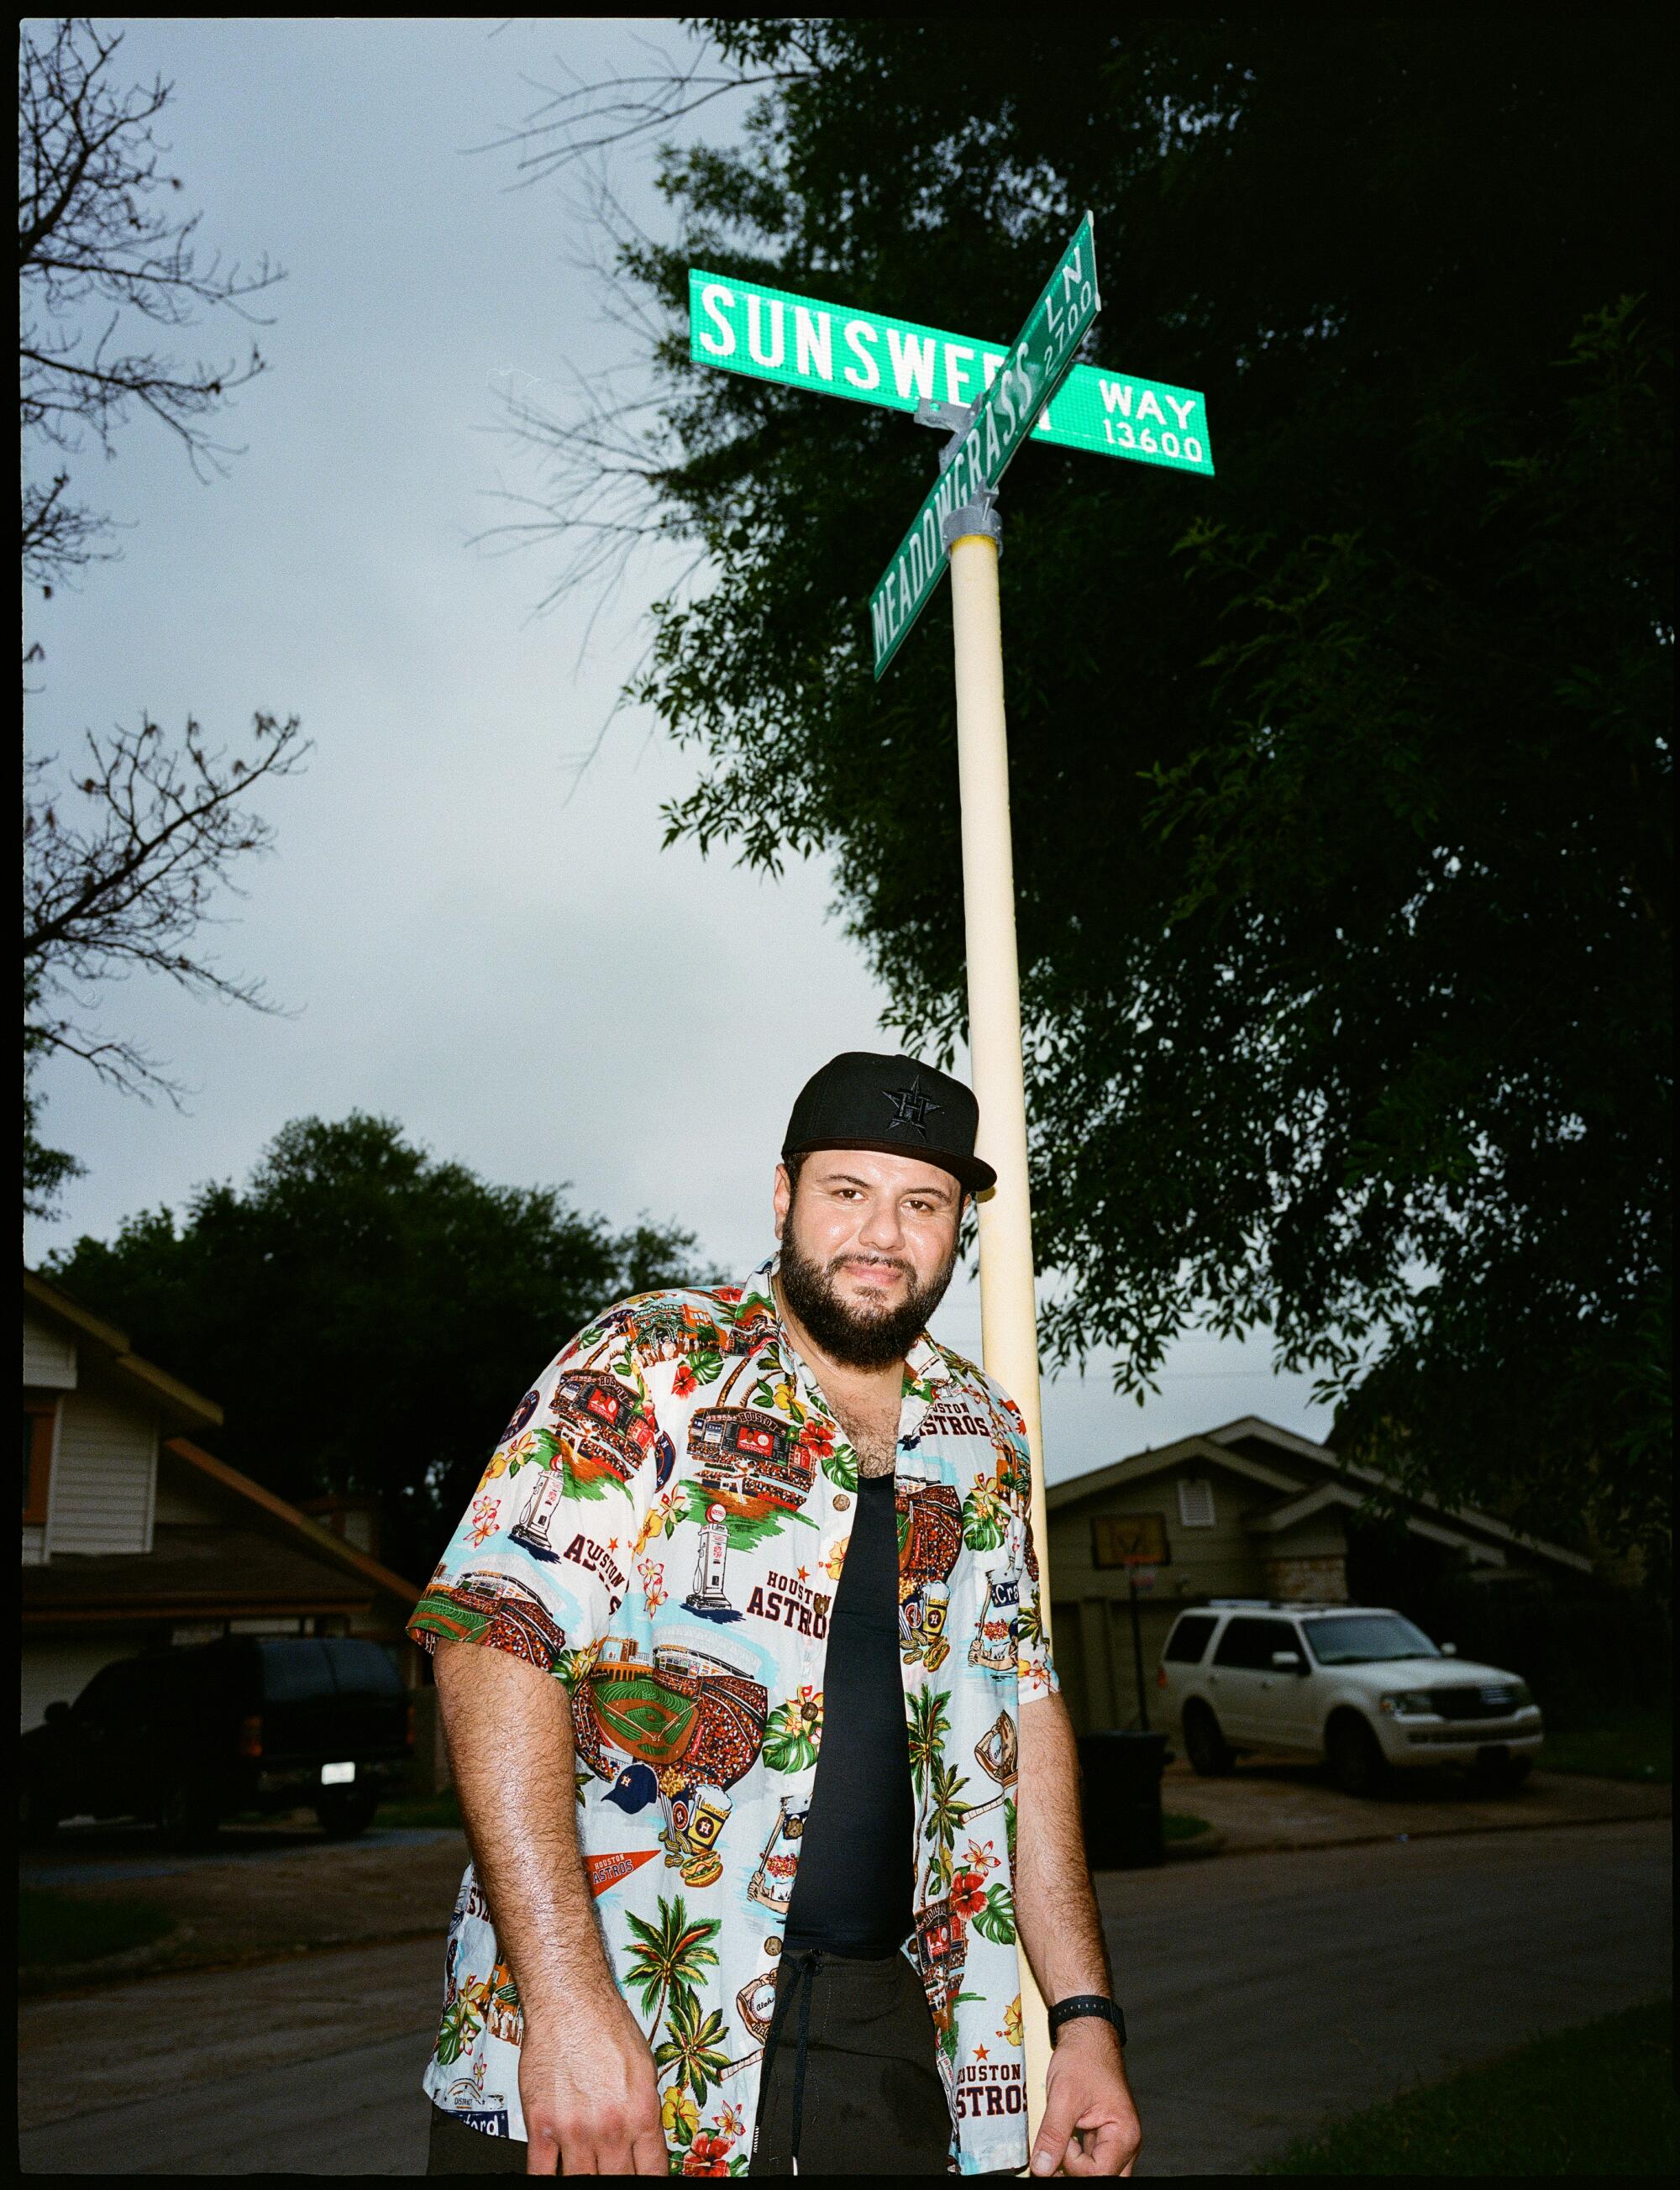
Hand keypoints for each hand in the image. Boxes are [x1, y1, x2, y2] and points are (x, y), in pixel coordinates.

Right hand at [517, 1992, 667, 2174]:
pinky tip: (554, 2174)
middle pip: (617, 2182)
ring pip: (581, 2181)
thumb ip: (644, 2110)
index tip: (644, 2178)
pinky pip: (541, 2173)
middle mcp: (609, 2128)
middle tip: (615, 2172)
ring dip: (586, 2179)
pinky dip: (547, 2179)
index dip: (650, 2179)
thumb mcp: (644, 2067)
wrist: (569, 2002)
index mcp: (641, 2113)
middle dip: (619, 2180)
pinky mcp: (541, 2126)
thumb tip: (646, 2141)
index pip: (653, 2170)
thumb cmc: (606, 2024)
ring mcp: (574, 2131)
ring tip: (589, 2171)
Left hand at [1030, 2018, 1140, 2177]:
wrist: (1087, 2036)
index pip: (1097, 2173)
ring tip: (1057, 2140)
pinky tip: (1062, 2138)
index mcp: (1124, 2134)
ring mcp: (1115, 2141)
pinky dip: (1072, 2154)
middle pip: (1101, 2176)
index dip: (1071, 2162)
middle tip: (1054, 2151)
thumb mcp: (1063, 2096)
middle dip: (1075, 2170)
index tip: (1060, 2139)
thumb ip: (1053, 2135)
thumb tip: (1042, 2168)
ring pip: (1096, 2170)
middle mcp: (1126, 2143)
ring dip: (1073, 2163)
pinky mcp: (1103, 2137)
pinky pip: (1090, 2158)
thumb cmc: (1083, 2058)